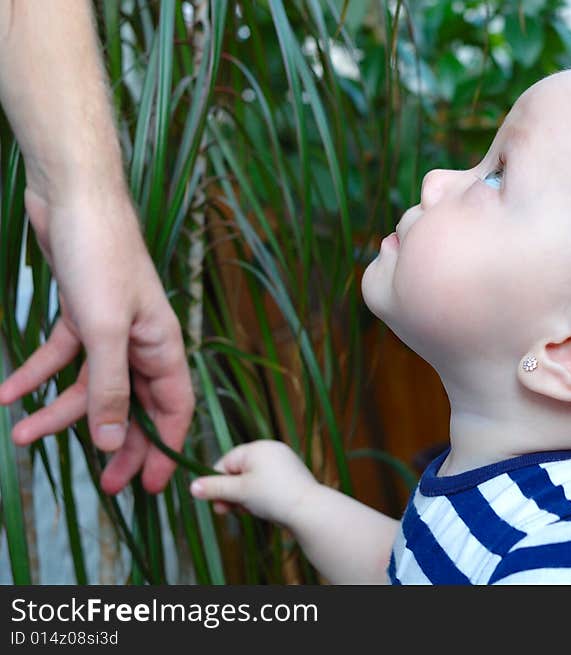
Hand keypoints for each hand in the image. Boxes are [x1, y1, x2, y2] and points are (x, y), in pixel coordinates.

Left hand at [0, 187, 194, 493]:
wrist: (72, 197)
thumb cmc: (102, 256)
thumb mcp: (104, 329)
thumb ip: (111, 388)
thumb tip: (115, 443)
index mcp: (162, 346)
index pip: (174, 409)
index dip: (165, 448)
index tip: (150, 487)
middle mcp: (141, 343)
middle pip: (134, 406)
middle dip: (117, 444)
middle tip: (102, 484)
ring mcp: (110, 330)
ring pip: (91, 386)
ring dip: (59, 412)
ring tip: (22, 435)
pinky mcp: (81, 316)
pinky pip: (61, 358)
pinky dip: (36, 376)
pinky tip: (8, 394)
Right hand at [190, 441, 318, 527]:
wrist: (309, 510)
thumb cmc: (272, 496)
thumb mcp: (238, 492)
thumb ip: (214, 488)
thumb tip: (192, 487)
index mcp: (257, 448)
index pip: (226, 462)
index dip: (217, 483)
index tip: (215, 502)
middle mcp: (271, 450)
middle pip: (239, 472)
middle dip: (230, 493)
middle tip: (225, 511)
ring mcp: (283, 463)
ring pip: (252, 481)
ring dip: (244, 497)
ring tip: (248, 511)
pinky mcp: (291, 478)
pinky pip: (267, 485)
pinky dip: (260, 498)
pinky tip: (262, 510)